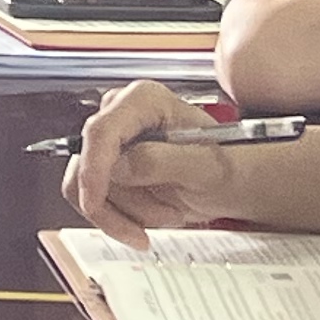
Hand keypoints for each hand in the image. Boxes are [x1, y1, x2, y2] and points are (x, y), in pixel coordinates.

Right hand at [62, 80, 234, 247]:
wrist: (231, 181)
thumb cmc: (227, 164)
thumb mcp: (205, 165)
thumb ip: (162, 161)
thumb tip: (120, 166)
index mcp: (144, 100)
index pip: (101, 131)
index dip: (93, 169)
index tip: (95, 202)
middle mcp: (121, 115)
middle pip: (89, 163)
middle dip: (127, 202)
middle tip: (165, 216)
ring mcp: (112, 142)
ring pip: (88, 188)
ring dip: (129, 214)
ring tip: (170, 213)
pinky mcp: (108, 168)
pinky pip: (95, 200)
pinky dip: (121, 219)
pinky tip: (152, 219)